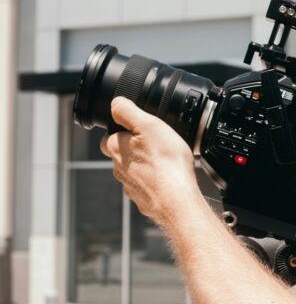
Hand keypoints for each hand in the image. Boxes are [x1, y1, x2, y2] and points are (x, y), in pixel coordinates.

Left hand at [100, 97, 200, 224]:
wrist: (178, 200)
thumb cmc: (166, 163)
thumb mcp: (149, 124)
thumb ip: (128, 111)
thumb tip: (115, 103)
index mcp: (115, 148)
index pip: (109, 137)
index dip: (123, 132)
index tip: (139, 132)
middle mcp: (118, 169)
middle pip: (122, 156)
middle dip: (134, 151)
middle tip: (155, 147)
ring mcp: (131, 187)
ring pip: (134, 173)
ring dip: (145, 168)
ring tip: (165, 164)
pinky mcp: (144, 201)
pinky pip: (148, 188)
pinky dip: (155, 184)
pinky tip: (169, 181)